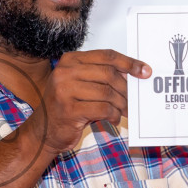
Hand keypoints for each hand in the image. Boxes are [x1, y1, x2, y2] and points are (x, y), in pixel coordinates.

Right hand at [28, 49, 150, 154]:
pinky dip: (113, 115)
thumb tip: (132, 76)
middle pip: (109, 74)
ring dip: (121, 104)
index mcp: (70, 60)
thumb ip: (100, 76)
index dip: (129, 63)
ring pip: (107, 92)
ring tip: (124, 111)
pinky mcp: (69, 110)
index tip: (144, 71)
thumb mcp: (80, 85)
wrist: (43, 132)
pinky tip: (113, 119)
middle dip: (126, 88)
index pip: (106, 55)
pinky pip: (103, 109)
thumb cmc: (66, 107)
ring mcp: (65, 90)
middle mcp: (65, 72)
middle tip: (133, 100)